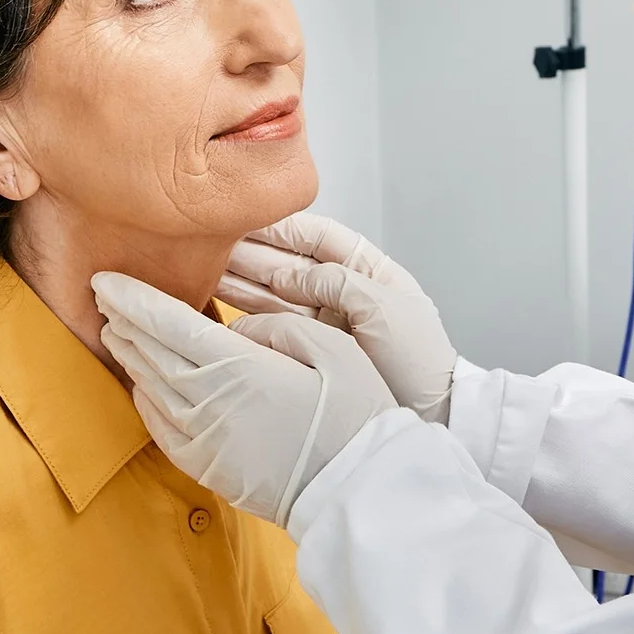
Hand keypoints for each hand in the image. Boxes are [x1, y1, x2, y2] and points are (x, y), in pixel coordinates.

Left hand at [93, 271, 396, 527]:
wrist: (358, 490)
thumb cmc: (355, 418)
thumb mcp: (334, 349)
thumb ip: (278, 328)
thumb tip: (238, 327)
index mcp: (241, 368)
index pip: (170, 324)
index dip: (133, 300)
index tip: (105, 280)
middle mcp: (211, 404)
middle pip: (151, 353)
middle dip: (124, 321)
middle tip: (104, 296)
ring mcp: (205, 440)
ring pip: (151, 388)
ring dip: (130, 356)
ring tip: (116, 331)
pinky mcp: (208, 467)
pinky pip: (160, 429)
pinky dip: (143, 400)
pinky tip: (140, 384)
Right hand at [216, 212, 457, 424]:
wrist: (430, 415)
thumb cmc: (419, 360)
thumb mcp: (384, 309)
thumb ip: (336, 283)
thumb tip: (285, 277)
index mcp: (369, 271)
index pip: (318, 237)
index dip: (282, 227)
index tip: (245, 217)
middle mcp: (343, 293)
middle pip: (289, 263)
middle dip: (250, 252)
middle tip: (210, 243)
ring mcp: (325, 323)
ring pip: (274, 293)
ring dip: (240, 279)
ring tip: (203, 267)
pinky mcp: (311, 350)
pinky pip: (274, 324)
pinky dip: (247, 312)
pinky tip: (219, 300)